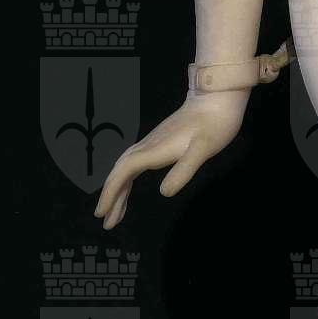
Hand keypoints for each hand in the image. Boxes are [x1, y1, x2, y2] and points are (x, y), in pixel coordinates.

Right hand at [94, 91, 248, 229]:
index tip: (102, 212)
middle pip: (120, 172)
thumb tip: (164, 193)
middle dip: (110, 196)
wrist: (215, 98)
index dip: (112, 192)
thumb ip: (184, 170)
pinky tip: (128, 191)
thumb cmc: (214, 124)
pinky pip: (135, 165)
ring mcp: (151, 144)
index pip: (124, 172)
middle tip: (104, 220)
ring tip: (114, 215)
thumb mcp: (203, 150)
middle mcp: (147, 146)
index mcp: (155, 150)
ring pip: (125, 169)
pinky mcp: (157, 143)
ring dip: (118, 191)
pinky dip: (127, 180)